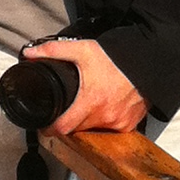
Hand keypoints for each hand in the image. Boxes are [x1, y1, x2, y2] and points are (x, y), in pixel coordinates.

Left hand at [26, 38, 148, 134]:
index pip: (63, 128)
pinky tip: (105, 107)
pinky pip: (111, 129)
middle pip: (77, 128)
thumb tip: (30, 54)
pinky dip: (105, 121)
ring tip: (87, 104)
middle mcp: (105, 116)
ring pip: (94, 129)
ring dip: (87, 121)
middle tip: (67, 108)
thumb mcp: (82, 50)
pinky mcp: (130, 123)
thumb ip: (53, 51)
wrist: (148, 61)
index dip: (50, 129)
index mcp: (90, 101)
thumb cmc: (117, 58)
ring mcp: (118, 122)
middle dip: (69, 120)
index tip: (45, 125)